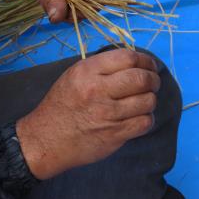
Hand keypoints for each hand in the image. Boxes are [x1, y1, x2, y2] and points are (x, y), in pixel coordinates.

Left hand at [7, 0, 92, 22]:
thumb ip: (54, 0)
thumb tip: (57, 18)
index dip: (87, 6)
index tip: (71, 10)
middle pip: (87, 6)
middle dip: (69, 10)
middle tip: (53, 7)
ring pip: (75, 9)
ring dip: (59, 10)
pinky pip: (65, 7)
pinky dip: (54, 7)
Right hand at [16, 49, 160, 179]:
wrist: (45, 140)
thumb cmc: (63, 105)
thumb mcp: (75, 75)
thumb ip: (104, 67)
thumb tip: (136, 62)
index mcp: (88, 71)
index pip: (128, 58)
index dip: (146, 60)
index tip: (150, 66)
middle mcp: (98, 90)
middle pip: (142, 78)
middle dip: (154, 79)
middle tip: (153, 83)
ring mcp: (107, 114)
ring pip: (147, 101)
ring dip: (151, 100)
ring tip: (144, 101)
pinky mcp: (114, 134)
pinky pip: (145, 122)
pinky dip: (147, 119)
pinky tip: (139, 118)